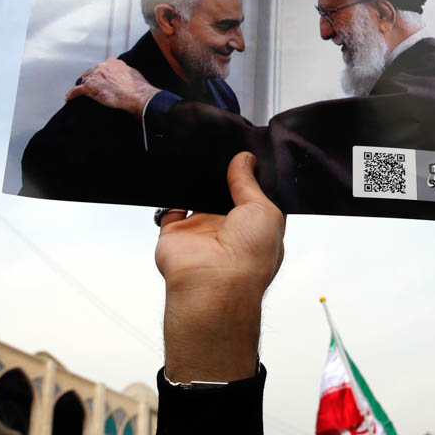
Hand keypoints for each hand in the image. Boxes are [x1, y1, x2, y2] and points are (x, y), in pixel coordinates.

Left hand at [64, 58, 158, 115]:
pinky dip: (72, 94)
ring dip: (79, 86)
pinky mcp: (90, 87)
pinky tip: (69, 98)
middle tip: (87, 87)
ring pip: (82, 80)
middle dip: (88, 79)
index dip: (99, 74)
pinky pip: (77, 90)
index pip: (102, 67)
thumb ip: (125, 73)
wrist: (137, 95)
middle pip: (90, 73)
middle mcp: (103, 66)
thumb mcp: (133, 75)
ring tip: (75, 93)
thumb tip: (126, 78)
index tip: (99, 79)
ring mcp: (95, 76)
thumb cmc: (138, 88)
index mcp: (113, 63)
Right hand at [156, 152, 284, 382]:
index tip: (244, 153)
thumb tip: (244, 160)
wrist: (215, 284)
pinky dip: (172, 192)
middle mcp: (227, 229)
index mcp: (254, 227)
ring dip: (197, 180)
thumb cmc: (250, 259)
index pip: (251, 195)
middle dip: (221, 174)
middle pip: (221, 192)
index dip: (248, 174)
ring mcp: (200, 231)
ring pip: (196, 196)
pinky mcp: (175, 232)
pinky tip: (180, 176)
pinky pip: (170, 206)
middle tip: (221, 150)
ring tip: (201, 157)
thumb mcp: (264, 210)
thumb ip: (249, 183)